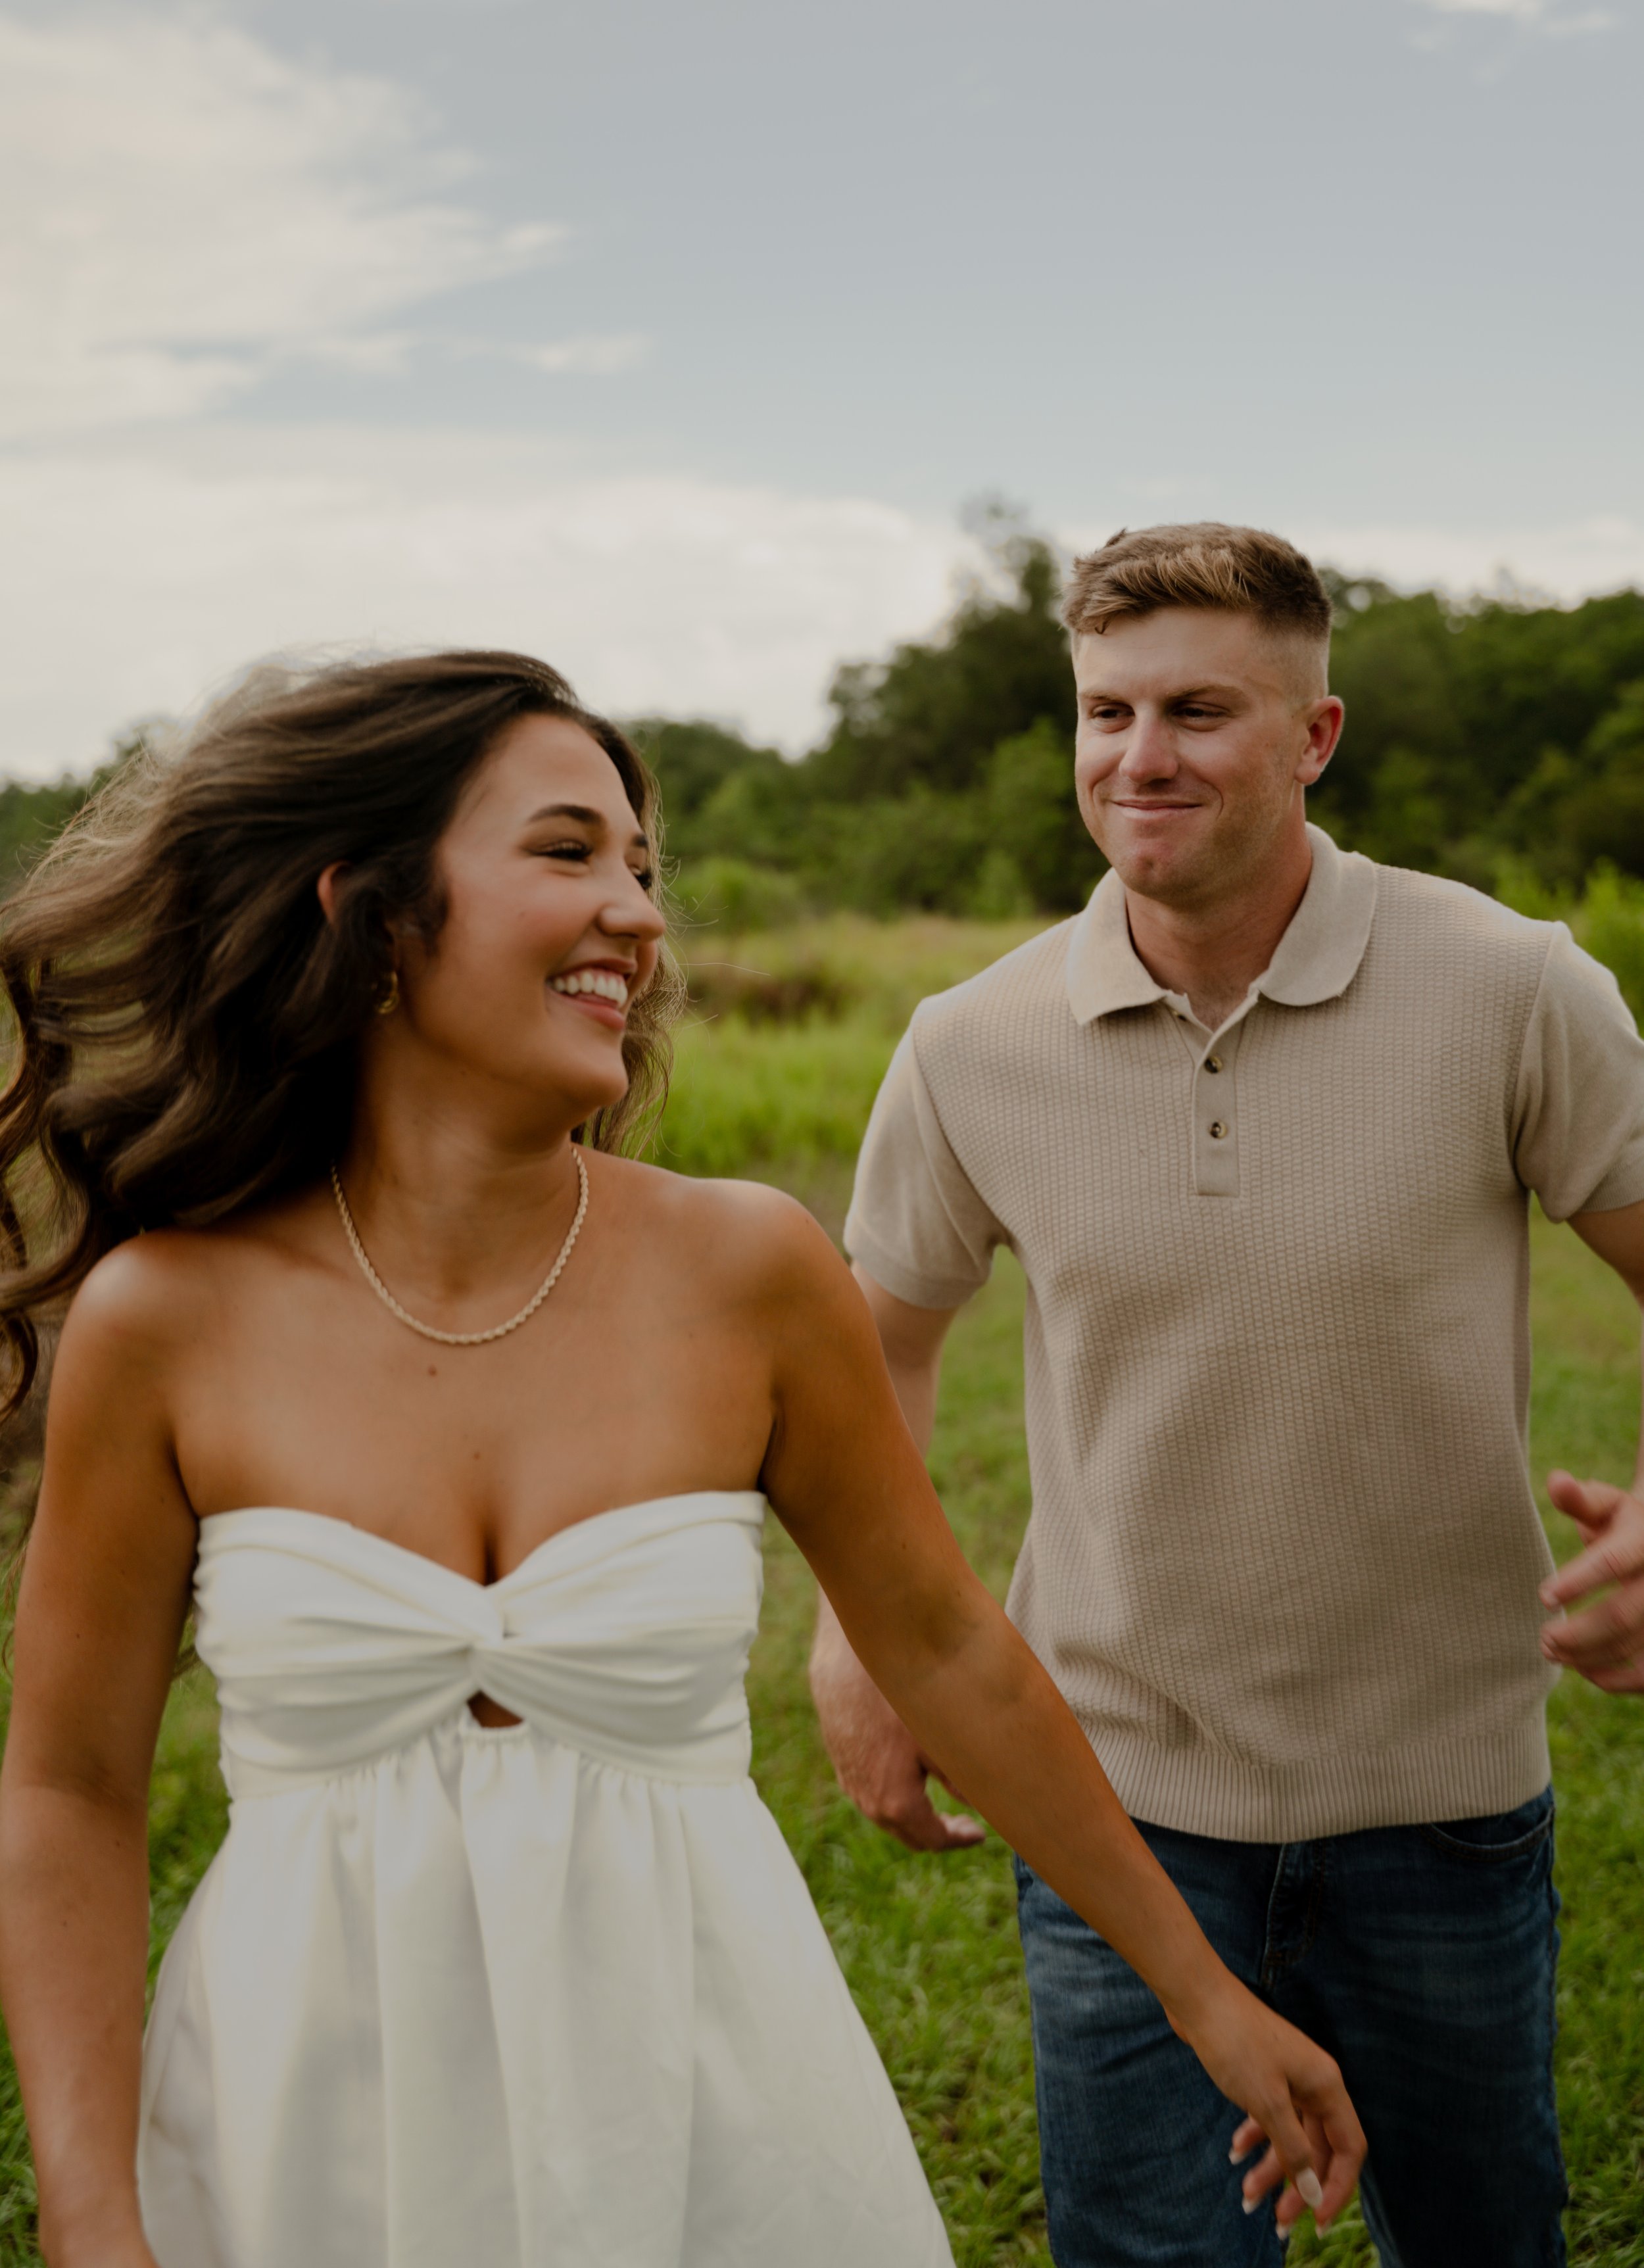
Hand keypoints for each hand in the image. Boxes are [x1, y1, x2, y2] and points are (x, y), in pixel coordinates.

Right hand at [810, 1617, 984, 1852]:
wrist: (847, 1660)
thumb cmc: (898, 1696)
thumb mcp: (941, 1739)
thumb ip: (962, 1781)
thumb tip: (979, 1806)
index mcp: (896, 1803)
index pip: (934, 1840)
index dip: (960, 1840)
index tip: (980, 1834)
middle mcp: (868, 1801)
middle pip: (909, 1835)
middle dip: (939, 1832)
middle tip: (966, 1821)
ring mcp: (850, 1782)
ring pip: (888, 1814)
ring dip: (916, 1814)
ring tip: (942, 1798)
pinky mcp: (841, 1761)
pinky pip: (871, 1791)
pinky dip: (895, 1795)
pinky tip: (910, 1772)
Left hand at [1177, 1982, 1364, 2238]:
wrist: (1198, 1996)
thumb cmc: (1235, 2043)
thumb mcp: (1267, 2103)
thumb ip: (1294, 2149)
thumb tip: (1313, 2193)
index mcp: (1327, 2086)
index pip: (1349, 2149)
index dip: (1338, 2188)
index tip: (1317, 2221)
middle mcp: (1314, 2082)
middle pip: (1318, 2148)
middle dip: (1298, 2185)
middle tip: (1276, 2221)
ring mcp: (1289, 2078)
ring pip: (1290, 2136)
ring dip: (1271, 2168)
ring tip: (1246, 2196)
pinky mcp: (1264, 2074)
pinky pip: (1269, 2117)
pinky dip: (1254, 2138)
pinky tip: (1234, 2152)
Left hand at [1540, 1472, 1643, 1691]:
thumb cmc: (1624, 1522)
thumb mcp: (1606, 1504)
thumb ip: (1580, 1498)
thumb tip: (1556, 1481)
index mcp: (1643, 1541)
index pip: (1611, 1562)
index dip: (1577, 1582)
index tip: (1543, 1597)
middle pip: (1623, 1615)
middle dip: (1580, 1632)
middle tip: (1543, 1638)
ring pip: (1635, 1646)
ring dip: (1591, 1656)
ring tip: (1551, 1651)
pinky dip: (1618, 1680)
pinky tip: (1585, 1671)